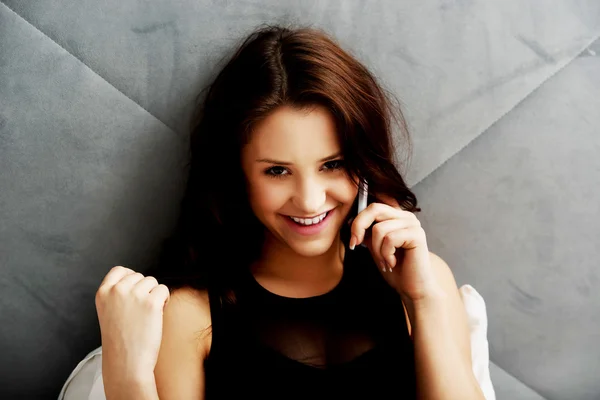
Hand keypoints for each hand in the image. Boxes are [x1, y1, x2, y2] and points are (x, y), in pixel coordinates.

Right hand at [95, 266, 169, 380]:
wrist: (126, 363)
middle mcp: (116, 291)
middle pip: (139, 276)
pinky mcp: (150, 302)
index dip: (130, 278)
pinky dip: (164, 301)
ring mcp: (133, 295)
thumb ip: (117, 295)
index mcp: (103, 293)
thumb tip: (135, 280)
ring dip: (154, 296)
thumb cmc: (120, 342)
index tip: (135, 291)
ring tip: (147, 315)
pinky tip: (157, 315)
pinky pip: (164, 290)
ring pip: (153, 282)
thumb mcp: (108, 312)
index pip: (119, 270)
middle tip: (140, 311)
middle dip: (144, 290)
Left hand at [349, 194, 442, 301]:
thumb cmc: (395, 268)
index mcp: (397, 216)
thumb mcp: (375, 246)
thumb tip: (350, 221)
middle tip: (356, 245)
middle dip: (360, 228)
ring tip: (385, 262)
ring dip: (377, 250)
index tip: (353, 240)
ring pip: (379, 228)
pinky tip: (393, 263)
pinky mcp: (417, 235)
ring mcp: (413, 224)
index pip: (373, 206)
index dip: (358, 220)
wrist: (412, 288)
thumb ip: (367, 232)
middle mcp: (406, 216)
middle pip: (375, 209)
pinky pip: (390, 239)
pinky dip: (386, 254)